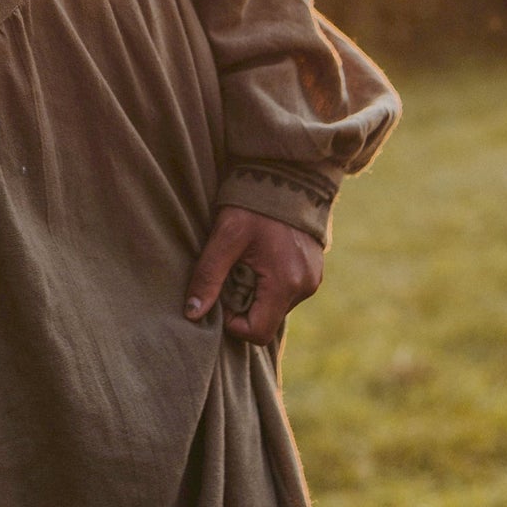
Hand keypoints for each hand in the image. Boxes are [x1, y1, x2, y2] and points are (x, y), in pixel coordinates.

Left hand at [184, 206, 322, 346]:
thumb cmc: (255, 204)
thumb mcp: (226, 236)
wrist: (288, 175)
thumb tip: (192, 313)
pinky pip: (287, 291)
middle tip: (232, 272)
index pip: (258, 332)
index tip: (221, 296)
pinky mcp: (314, 270)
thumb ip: (208, 275)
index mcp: (286, 283)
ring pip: (275, 306)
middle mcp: (305, 287)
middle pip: (267, 319)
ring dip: (256, 293)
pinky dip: (269, 283)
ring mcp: (313, 279)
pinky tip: (260, 257)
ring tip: (246, 260)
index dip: (233, 323)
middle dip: (243, 304)